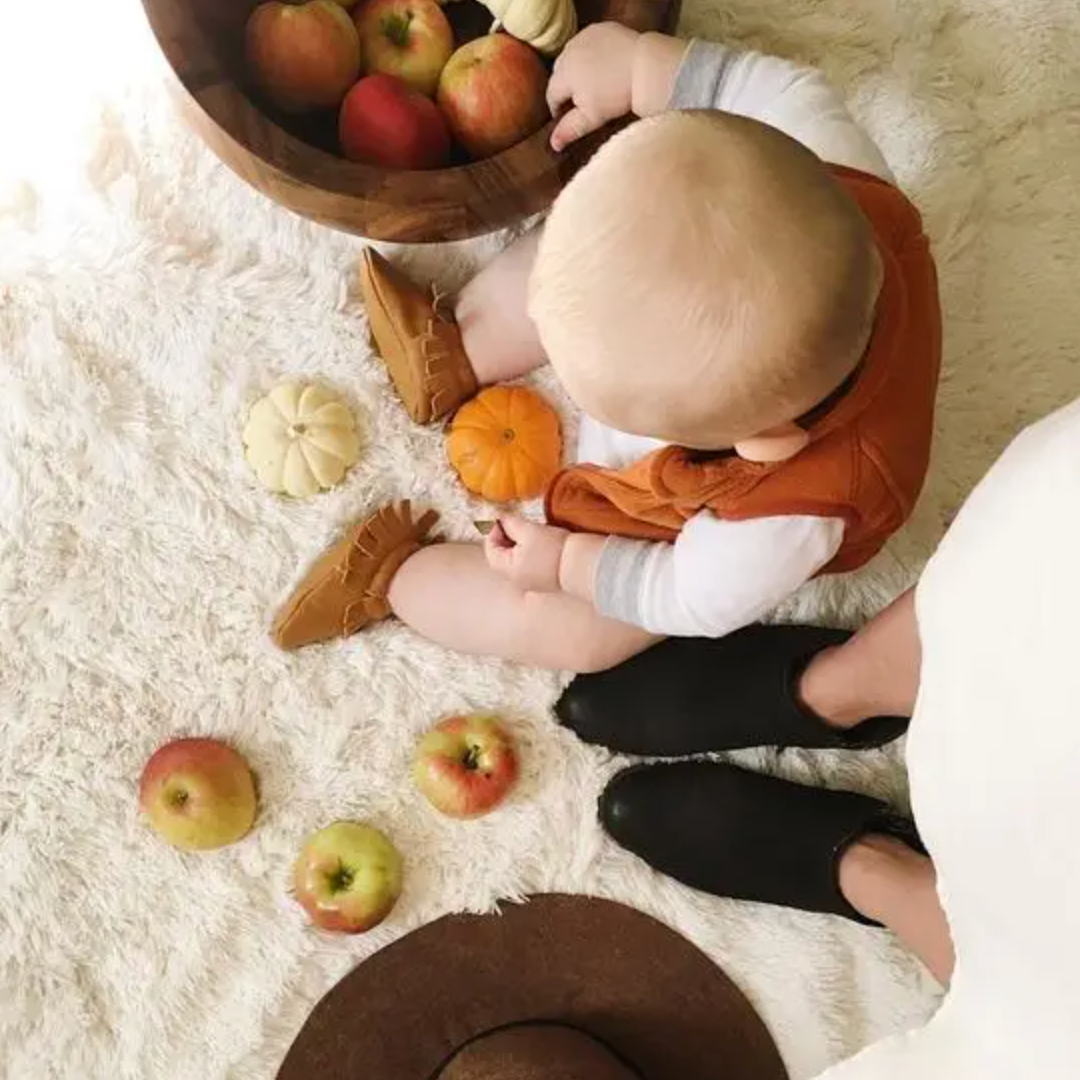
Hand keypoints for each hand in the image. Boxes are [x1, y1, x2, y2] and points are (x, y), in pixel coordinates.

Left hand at [484, 515, 568, 592]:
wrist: (583, 565)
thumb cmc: (555, 549)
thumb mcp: (529, 530)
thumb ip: (510, 523)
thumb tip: (501, 520)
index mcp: (508, 569)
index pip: (490, 548)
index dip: (493, 530)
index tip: (503, 517)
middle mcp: (516, 580)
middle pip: (502, 555)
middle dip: (507, 536)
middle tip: (515, 522)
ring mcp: (531, 583)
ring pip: (516, 559)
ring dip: (519, 543)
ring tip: (529, 530)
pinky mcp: (544, 581)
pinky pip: (530, 565)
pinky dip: (530, 552)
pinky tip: (540, 542)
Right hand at [546, 23, 639, 150]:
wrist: (646, 67)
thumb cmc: (618, 95)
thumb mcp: (592, 117)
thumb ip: (570, 129)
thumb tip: (553, 144)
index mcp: (564, 74)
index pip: (551, 94)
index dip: (557, 108)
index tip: (565, 117)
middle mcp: (569, 51)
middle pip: (559, 73)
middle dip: (565, 87)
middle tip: (579, 100)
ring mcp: (584, 37)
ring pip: (572, 56)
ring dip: (576, 68)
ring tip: (590, 81)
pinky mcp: (599, 28)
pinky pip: (587, 42)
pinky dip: (590, 52)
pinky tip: (601, 64)